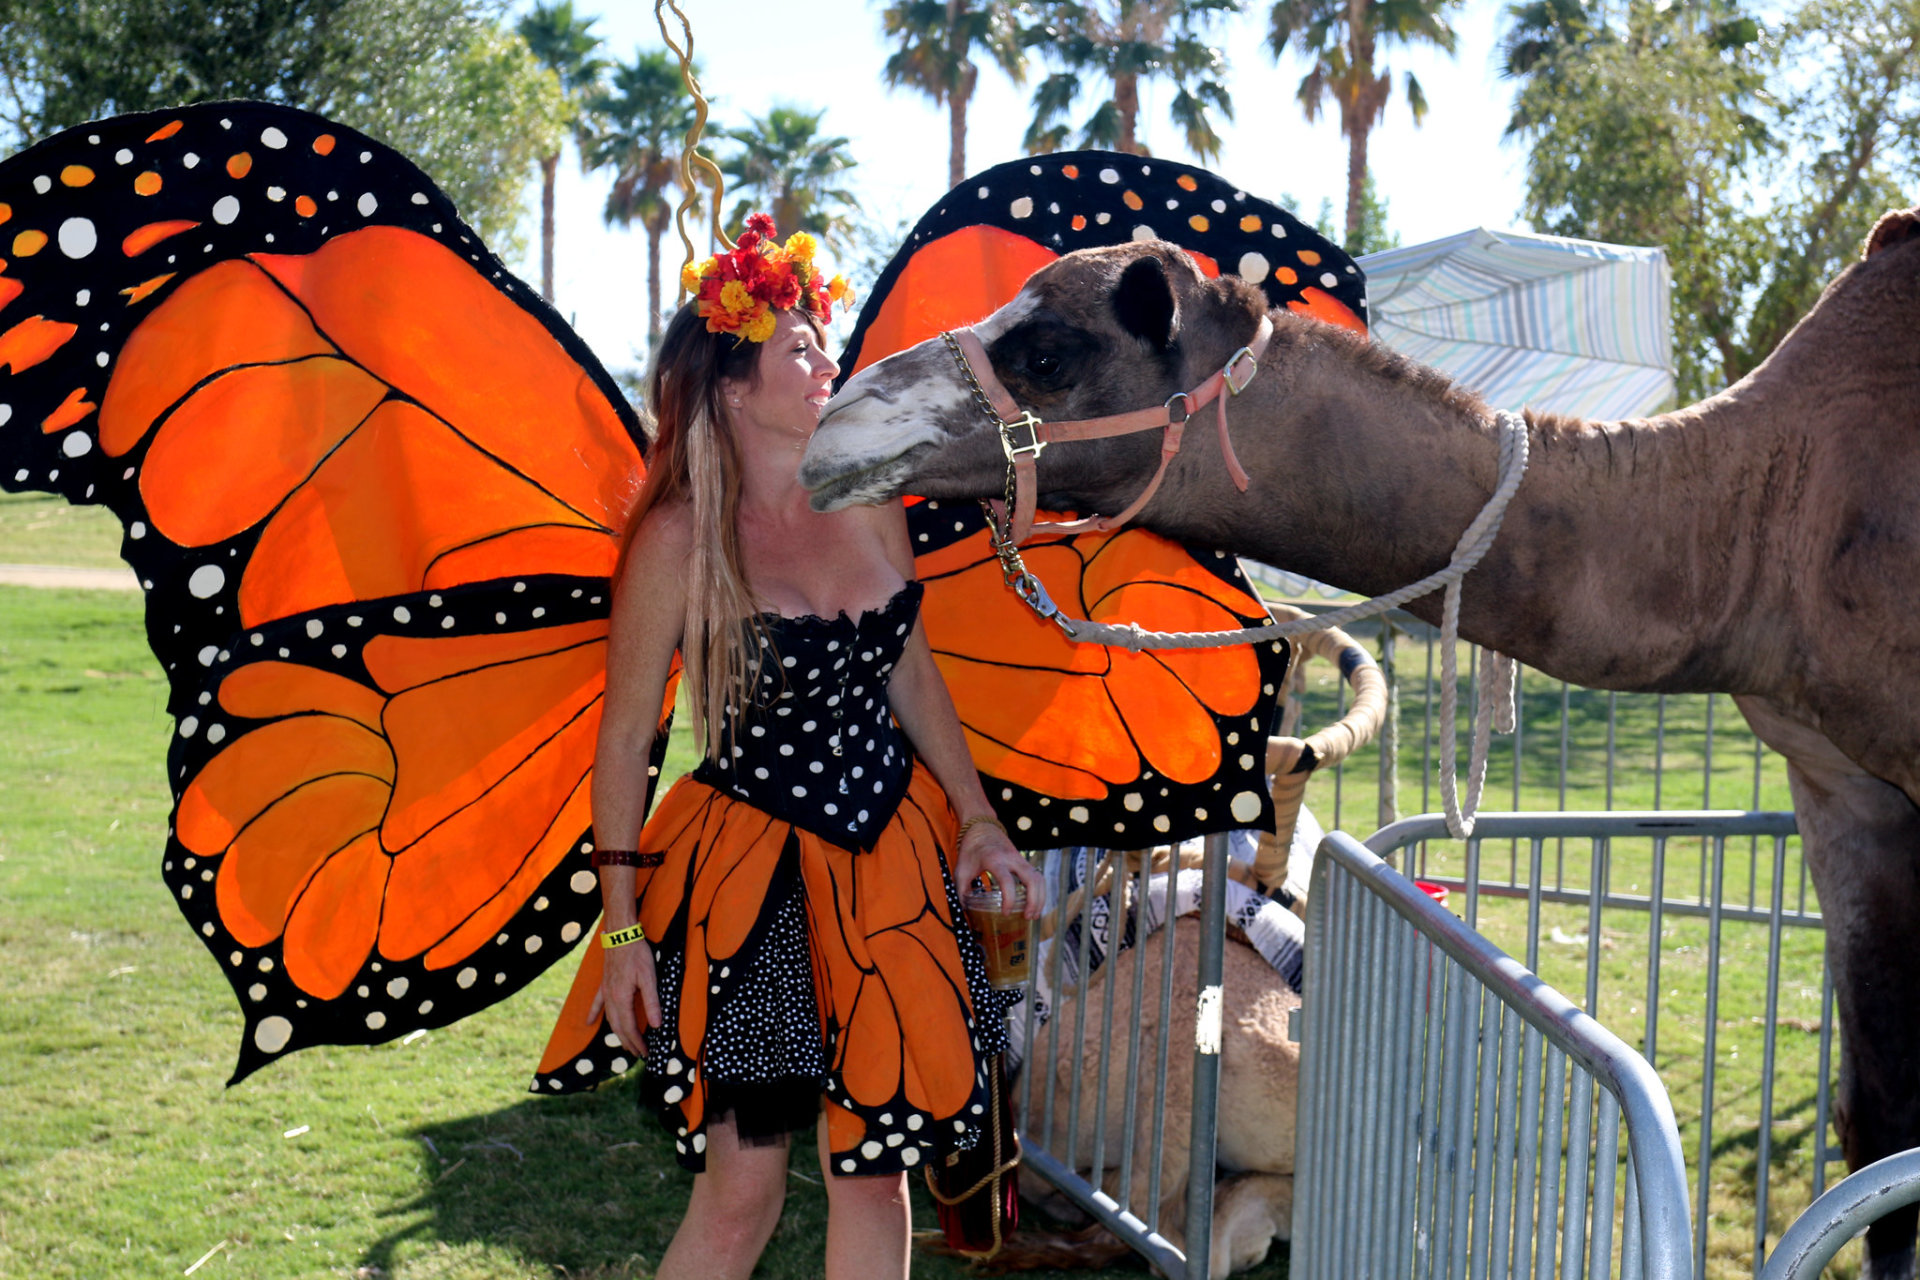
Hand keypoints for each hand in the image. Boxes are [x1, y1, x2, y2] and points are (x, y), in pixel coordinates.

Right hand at [588, 933, 661, 1055]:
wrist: (620, 935)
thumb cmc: (637, 954)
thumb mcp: (649, 978)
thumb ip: (652, 1002)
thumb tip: (656, 1025)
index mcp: (622, 999)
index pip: (630, 1028)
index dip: (637, 1042)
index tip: (645, 1053)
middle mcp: (611, 999)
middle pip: (619, 1027)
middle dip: (628, 1042)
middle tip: (638, 1054)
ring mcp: (605, 992)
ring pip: (609, 1019)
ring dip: (617, 1033)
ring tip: (624, 1044)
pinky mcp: (604, 984)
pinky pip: (597, 1004)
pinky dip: (594, 1014)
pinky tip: (589, 1023)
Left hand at [954, 821, 1045, 919]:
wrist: (982, 828)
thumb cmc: (971, 850)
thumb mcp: (961, 870)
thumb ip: (961, 890)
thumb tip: (964, 910)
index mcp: (994, 860)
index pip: (1007, 881)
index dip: (1009, 899)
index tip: (1005, 912)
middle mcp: (1011, 858)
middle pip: (1031, 880)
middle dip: (1033, 901)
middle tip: (1028, 917)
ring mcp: (1020, 859)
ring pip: (1039, 878)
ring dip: (1040, 897)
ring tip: (1034, 914)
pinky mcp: (1024, 861)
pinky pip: (1037, 876)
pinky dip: (1039, 891)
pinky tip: (1034, 903)